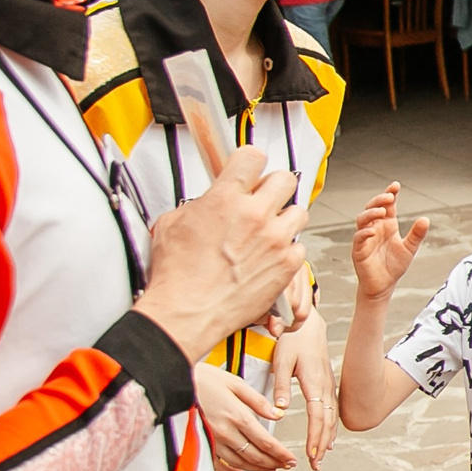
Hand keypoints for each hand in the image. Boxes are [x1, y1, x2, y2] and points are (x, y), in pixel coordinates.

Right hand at [132, 146, 305, 359]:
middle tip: (264, 198)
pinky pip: (299, 246)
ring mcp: (275, 240)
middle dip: (274, 186)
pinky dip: (287, 250)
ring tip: (268, 231)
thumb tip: (210, 201)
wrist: (186, 313)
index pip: (253, 158)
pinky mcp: (288, 265)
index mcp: (225, 199)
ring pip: (299, 212)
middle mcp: (255, 215)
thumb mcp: (172, 224)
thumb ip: (200, 204)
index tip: (250, 169)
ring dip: (284, 218)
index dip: (250, 161)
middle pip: (285, 179)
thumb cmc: (176, 276)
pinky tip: (269, 258)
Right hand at [195, 363, 295, 470]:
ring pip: (239, 462)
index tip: (291, 459)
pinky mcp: (202, 444)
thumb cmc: (203, 380)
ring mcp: (213, 440)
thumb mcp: (235, 384)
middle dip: (274, 463)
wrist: (174, 384)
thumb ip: (258, 401)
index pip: (266, 442)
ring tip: (270, 468)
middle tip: (286, 465)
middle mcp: (225, 432)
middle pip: (255, 455)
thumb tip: (277, 414)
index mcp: (237, 416)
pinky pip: (218, 465)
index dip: (281, 454)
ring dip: (257, 468)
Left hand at [278, 316, 337, 467]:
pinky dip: (331, 427)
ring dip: (327, 438)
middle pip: (328, 421)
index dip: (315, 436)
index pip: (317, 415)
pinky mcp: (328, 385)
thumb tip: (279, 410)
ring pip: (332, 417)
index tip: (311, 453)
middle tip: (315, 464)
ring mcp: (330, 386)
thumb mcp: (282, 360)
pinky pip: (333, 410)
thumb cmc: (293, 340)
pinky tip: (328, 438)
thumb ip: (281, 386)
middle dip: (322, 444)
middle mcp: (326, 386)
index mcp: (314, 382)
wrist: (309, 324)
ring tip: (321, 457)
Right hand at [351, 184, 429, 301]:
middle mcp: (375, 229)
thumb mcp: (409, 248)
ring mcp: (365, 239)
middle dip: (379, 200)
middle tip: (389, 196)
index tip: (396, 186)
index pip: (387, 206)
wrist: (384, 286)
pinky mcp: (359, 251)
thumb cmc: (394, 266)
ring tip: (382, 212)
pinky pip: (358, 238)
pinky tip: (374, 230)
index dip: (390, 195)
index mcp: (387, 226)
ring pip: (362, 220)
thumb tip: (425, 219)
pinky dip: (364, 233)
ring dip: (370, 214)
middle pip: (372, 208)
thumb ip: (417, 234)